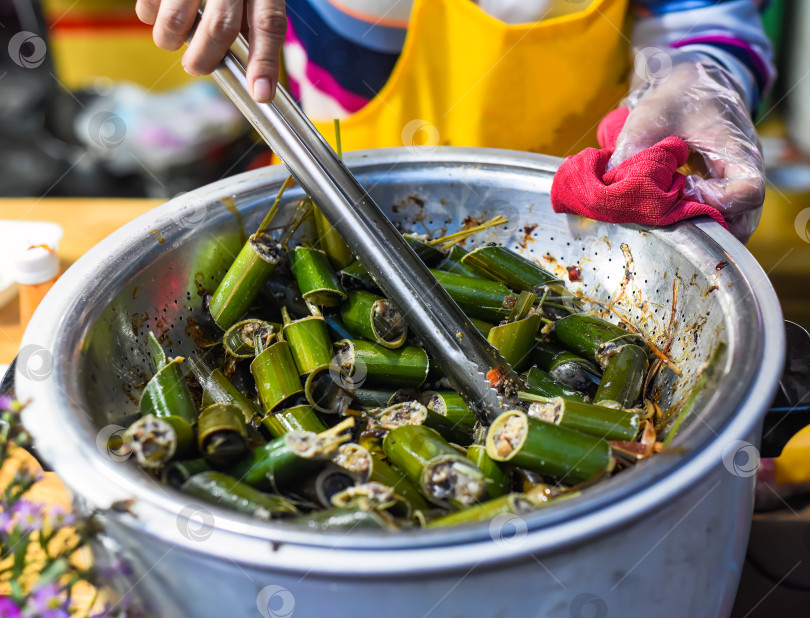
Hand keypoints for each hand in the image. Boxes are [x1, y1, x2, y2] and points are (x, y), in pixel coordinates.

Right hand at [135, 0, 285, 102]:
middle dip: (207, 59)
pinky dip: (150, 16)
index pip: (269, 24)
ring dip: (171, 40)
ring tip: (172, 40)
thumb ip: (253, 19)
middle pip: (220, 26)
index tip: (260, 94)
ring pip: (178, 19)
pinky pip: (148, 3)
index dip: (264, 62)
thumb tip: (246, 69)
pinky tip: (157, 12)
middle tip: (197, 68)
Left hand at [609, 49, 764, 241]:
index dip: (717, 202)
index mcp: (738, 149)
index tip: (685, 189)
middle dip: (705, 228)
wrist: (693, 83)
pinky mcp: (724, 192)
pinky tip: (668, 212)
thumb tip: (609, 185)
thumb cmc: (676, 96)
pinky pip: (720, 221)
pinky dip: (696, 224)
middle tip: (669, 215)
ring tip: (666, 214)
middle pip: (744, 221)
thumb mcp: (650, 116)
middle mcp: (746, 172)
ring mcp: (737, 185)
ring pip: (733, 226)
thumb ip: (632, 149)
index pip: (749, 191)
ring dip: (700, 230)